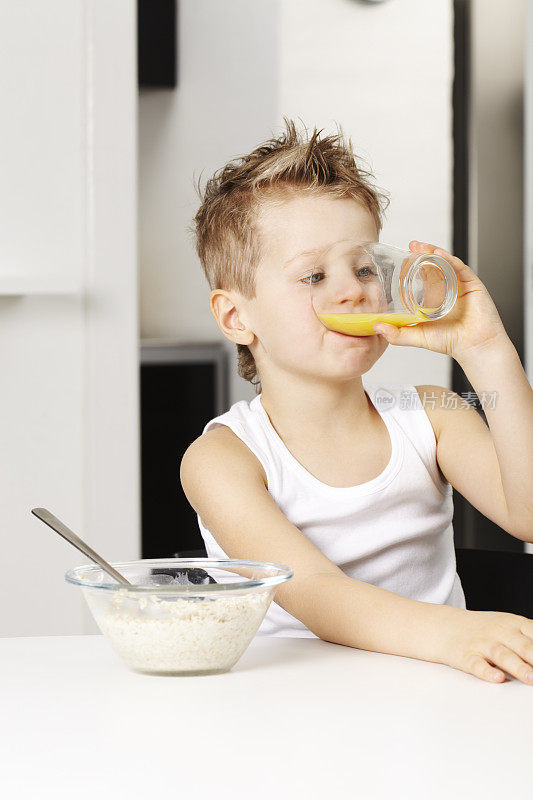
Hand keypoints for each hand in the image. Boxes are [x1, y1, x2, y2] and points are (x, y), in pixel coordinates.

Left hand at [372, 240, 509, 362]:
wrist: (474, 347)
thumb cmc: (450, 342)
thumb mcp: (417, 336)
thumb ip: (397, 334)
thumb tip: (377, 327)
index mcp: (435, 297)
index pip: (424, 276)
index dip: (412, 266)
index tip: (400, 259)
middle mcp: (448, 289)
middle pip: (434, 265)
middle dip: (421, 253)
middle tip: (409, 246)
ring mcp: (460, 285)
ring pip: (446, 262)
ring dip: (432, 252)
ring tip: (419, 246)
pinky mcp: (472, 284)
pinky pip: (460, 267)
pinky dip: (448, 259)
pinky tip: (438, 254)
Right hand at [440, 607, 532, 683]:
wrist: (444, 626)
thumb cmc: (484, 630)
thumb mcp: (510, 626)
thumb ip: (530, 639)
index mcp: (514, 624)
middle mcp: (500, 632)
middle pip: (524, 645)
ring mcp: (482, 644)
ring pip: (503, 655)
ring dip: (519, 667)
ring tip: (531, 679)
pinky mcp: (466, 656)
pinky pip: (477, 665)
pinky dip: (487, 672)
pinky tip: (496, 678)